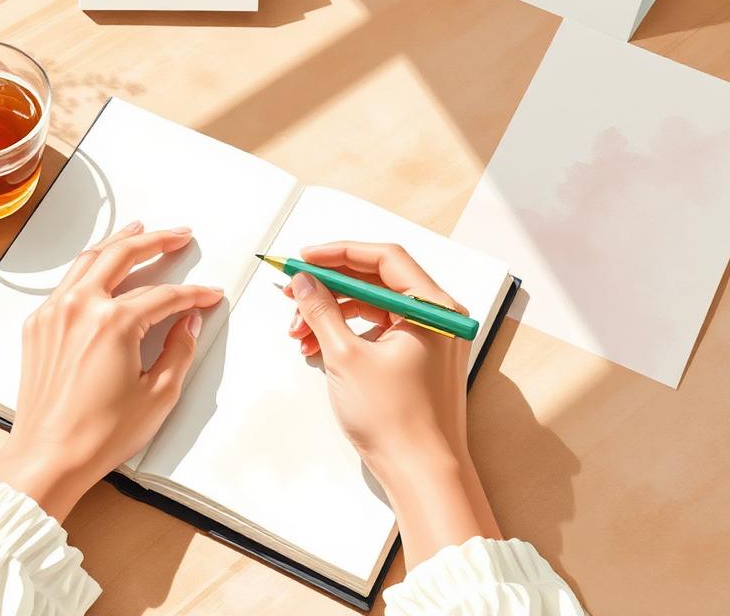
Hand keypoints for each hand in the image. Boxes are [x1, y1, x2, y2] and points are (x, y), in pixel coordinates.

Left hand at [0, 221, 222, 520]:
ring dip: (118, 241)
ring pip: (89, 260)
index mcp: (113, 323)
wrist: (47, 457)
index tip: (209, 295)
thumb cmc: (97, 435)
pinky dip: (89, 267)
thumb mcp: (158, 396)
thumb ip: (179, 350)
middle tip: (178, 235)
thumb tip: (189, 323)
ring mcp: (54, 313)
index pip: (165, 295)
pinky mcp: (38, 325)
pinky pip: (67, 283)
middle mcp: (80, 307)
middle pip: (123, 255)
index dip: (193, 294)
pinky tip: (101, 267)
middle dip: (156, 240)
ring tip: (138, 230)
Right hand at [285, 241, 500, 563]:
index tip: (304, 258)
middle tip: (293, 290)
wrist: (422, 475)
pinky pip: (377, 331)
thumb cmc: (397, 421)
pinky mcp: (416, 360)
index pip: (384, 258)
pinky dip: (345, 334)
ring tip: (298, 330)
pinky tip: (315, 347)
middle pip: (376, 281)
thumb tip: (304, 281)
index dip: (339, 252)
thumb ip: (322, 311)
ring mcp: (428, 340)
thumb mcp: (346, 357)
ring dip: (332, 313)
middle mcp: (436, 318)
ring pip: (372, 307)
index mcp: (434, 308)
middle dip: (330, 285)